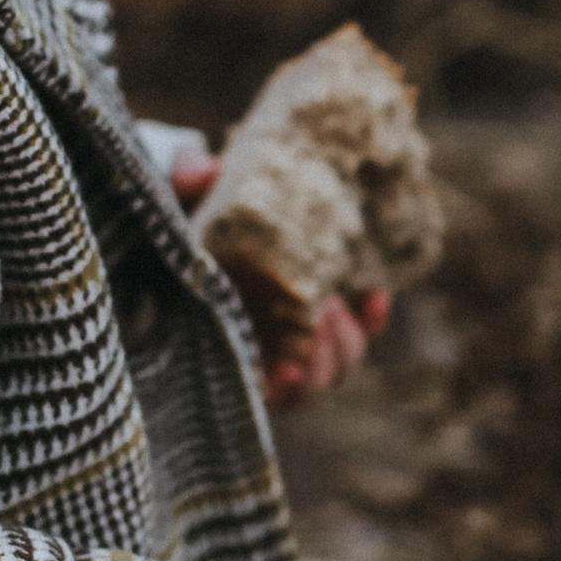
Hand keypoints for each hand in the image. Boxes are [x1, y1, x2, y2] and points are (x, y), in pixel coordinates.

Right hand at [166, 147, 390, 406]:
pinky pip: (363, 330)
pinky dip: (371, 320)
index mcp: (227, 328)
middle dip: (317, 359)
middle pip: (306, 385)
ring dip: (344, 343)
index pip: (258, 385)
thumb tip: (201, 170)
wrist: (232, 191)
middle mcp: (267, 340)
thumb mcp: (187, 191)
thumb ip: (186, 180)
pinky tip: (374, 294)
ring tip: (334, 302)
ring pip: (337, 367)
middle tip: (318, 313)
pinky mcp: (337, 307)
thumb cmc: (199, 201)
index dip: (276, 389)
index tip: (286, 372)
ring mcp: (305, 328)